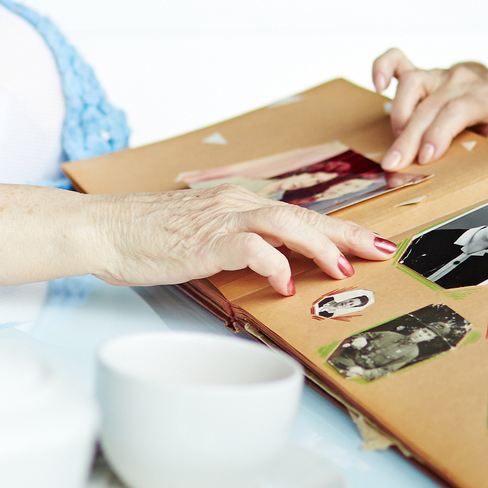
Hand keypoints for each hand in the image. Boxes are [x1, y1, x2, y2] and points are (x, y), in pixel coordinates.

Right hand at [88, 185, 395, 297]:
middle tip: (381, 251)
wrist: (106, 229)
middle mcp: (237, 206)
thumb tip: (271, 268)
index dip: (339, 230)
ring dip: (319, 247)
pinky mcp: (205, 240)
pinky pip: (249, 247)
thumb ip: (238, 248)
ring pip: (285, 224)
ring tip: (343, 269)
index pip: (300, 216)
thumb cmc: (147, 238)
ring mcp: (222, 220)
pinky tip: (285, 282)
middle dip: (347, 235)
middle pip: (305, 216)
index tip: (370, 244)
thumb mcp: (203, 240)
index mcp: (239, 205)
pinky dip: (273, 263)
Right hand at [371, 48, 487, 169]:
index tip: (425, 157)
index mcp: (487, 97)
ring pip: (413, 83)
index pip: (457, 110)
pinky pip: (398, 60)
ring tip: (397, 140)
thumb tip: (476, 172)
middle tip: (396, 164)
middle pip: (430, 106)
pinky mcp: (423, 72)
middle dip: (410, 138)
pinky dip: (383, 68)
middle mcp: (462, 80)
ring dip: (400, 114)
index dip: (438, 134)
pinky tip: (378, 86)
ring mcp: (440, 73)